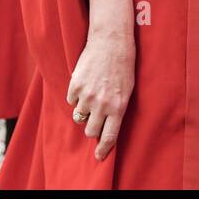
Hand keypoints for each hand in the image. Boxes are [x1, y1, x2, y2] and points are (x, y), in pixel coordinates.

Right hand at [67, 27, 134, 160]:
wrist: (111, 42)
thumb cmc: (123, 66)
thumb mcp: (126, 91)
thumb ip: (116, 109)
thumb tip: (106, 126)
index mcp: (118, 108)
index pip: (108, 137)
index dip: (103, 150)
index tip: (99, 157)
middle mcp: (101, 104)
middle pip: (90, 131)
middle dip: (92, 128)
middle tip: (95, 118)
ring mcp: (87, 95)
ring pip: (79, 117)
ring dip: (84, 111)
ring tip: (91, 96)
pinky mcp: (75, 85)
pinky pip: (71, 101)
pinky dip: (76, 97)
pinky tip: (84, 85)